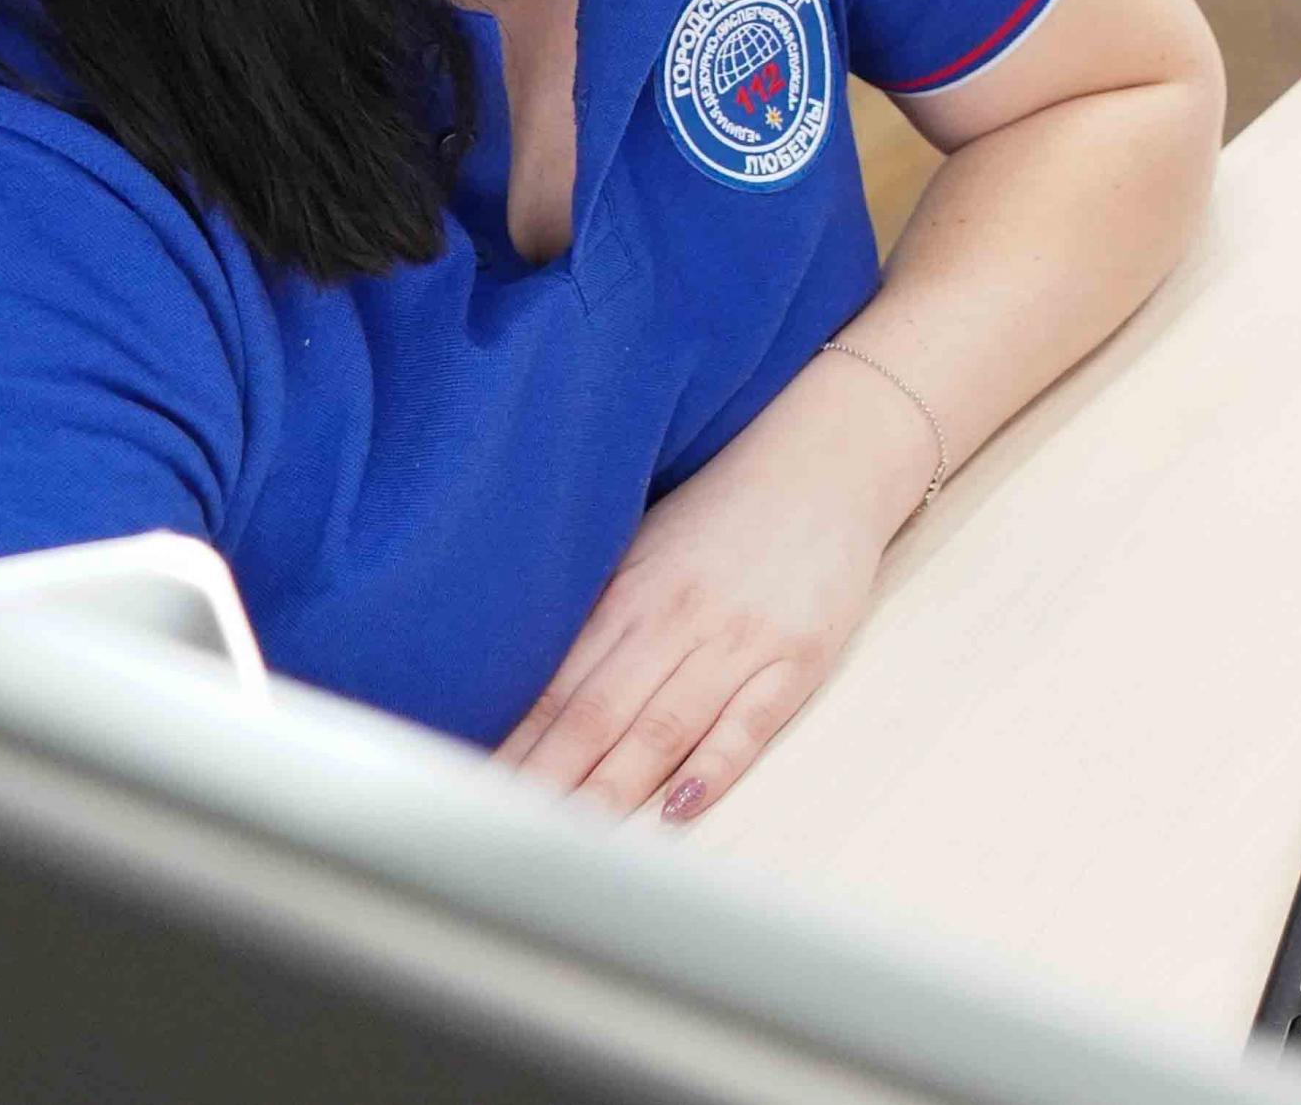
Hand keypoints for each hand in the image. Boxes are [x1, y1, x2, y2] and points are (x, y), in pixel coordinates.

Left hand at [494, 356, 932, 821]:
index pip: (554, 689)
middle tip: (506, 835)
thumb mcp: (644, 548)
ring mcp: (739, 639)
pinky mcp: (798, 656)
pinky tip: (679, 810)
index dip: (513, 748)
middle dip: (548, 783)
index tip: (473, 796)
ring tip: (572, 840)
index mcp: (629, 594)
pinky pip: (749, 722)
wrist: (828, 459)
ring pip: (663, 729)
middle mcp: (676, 619)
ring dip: (614, 789)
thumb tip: (522, 688)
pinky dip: (714, 768)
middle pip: (597, 717)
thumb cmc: (725, 509)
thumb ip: (594, 618)